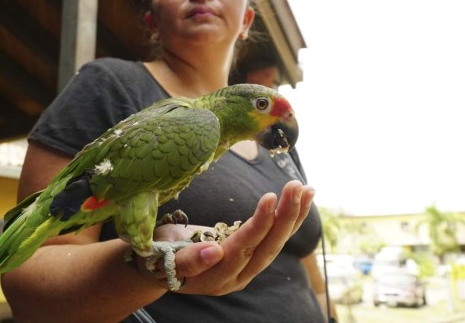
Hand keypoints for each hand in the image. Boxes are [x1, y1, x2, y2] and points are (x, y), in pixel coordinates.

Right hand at [138, 181, 314, 293]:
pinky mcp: (251, 257)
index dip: (258, 225)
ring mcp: (246, 268)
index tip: (270, 198)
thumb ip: (189, 259)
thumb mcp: (165, 257)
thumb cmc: (158, 256)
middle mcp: (237, 276)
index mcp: (216, 278)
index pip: (243, 249)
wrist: (160, 268)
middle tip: (295, 186)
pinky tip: (302, 199)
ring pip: (276, 243)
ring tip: (306, 189)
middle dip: (284, 216)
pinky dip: (289, 218)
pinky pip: (274, 238)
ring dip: (293, 216)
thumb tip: (215, 251)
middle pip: (266, 248)